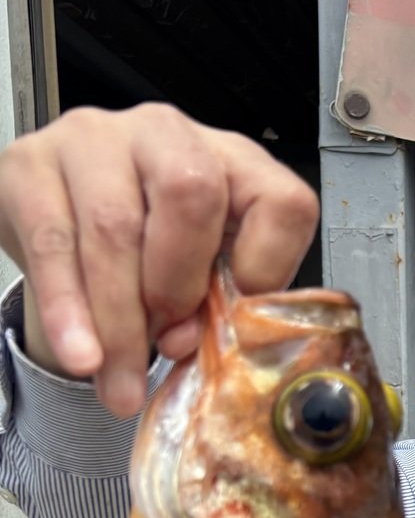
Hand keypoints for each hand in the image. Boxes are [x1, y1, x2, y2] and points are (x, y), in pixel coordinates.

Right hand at [0, 104, 318, 416]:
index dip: (266, 267)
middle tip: (167, 340)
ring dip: (120, 323)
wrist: (65, 222)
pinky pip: (51, 244)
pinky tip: (82, 356)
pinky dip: (68, 312)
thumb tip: (186, 342)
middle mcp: (168, 134)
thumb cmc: (149, 250)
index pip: (281, 201)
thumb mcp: (198, 273)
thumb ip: (210, 303)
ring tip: (120, 382)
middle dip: (179, 284)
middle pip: (191, 193)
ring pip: (114, 227)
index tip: (235, 320)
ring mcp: (96, 139)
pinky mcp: (30, 164)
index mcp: (234, 161)